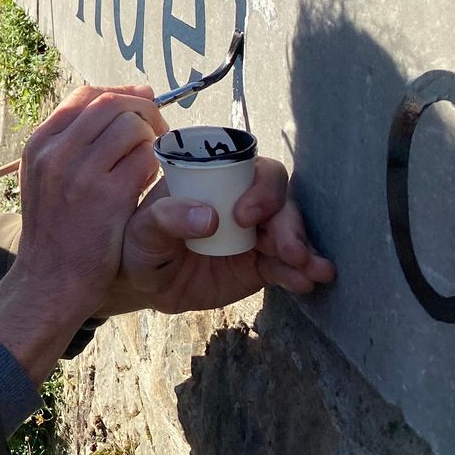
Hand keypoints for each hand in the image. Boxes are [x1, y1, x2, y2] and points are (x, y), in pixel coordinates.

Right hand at [0, 85, 165, 381]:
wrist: (49, 280)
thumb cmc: (55, 231)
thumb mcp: (44, 179)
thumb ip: (72, 145)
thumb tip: (120, 104)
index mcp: (40, 145)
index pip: (85, 96)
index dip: (119, 96)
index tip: (139, 108)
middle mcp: (56, 153)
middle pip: (111, 104)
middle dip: (143, 111)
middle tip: (159, 132)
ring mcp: (81, 174)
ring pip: (132, 127)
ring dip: (154, 137)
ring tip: (157, 159)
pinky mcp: (108, 196)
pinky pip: (146, 160)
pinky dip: (158, 164)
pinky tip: (155, 181)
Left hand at [100, 157, 336, 315]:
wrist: (146, 285)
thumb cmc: (139, 245)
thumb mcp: (142, 231)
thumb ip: (166, 218)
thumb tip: (208, 217)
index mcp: (212, 180)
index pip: (248, 168)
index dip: (258, 187)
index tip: (245, 217)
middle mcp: (239, 199)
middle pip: (279, 197)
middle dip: (288, 222)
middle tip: (289, 250)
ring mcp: (254, 231)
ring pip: (289, 230)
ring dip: (304, 248)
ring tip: (315, 270)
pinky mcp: (262, 263)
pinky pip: (287, 264)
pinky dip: (300, 272)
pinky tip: (306, 283)